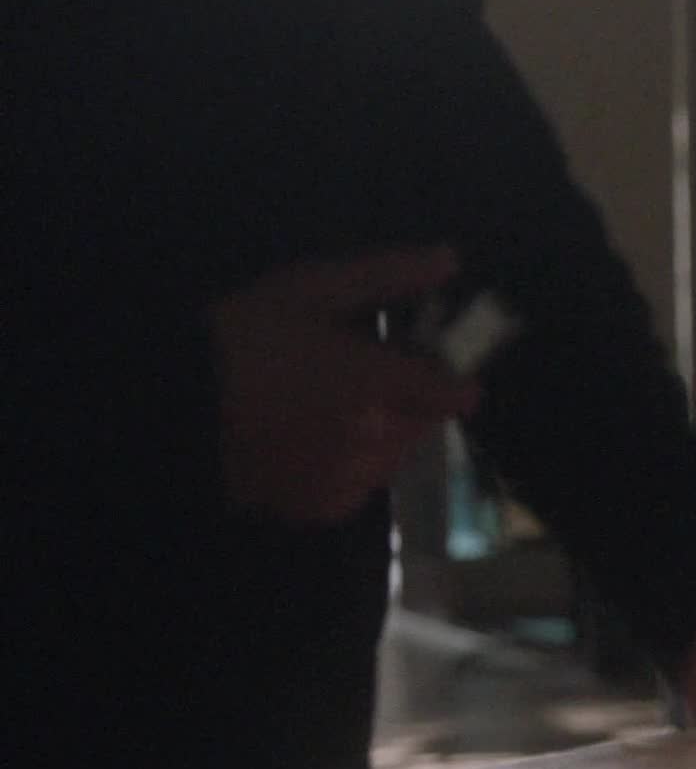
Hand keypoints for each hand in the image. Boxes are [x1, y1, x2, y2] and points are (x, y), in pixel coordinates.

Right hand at [210, 245, 480, 522]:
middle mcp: (373, 440)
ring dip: (382, 433)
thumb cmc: (239, 335)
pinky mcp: (322, 508)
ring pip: (397, 455)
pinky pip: (363, 484)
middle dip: (407, 400)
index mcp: (375, 384)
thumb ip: (388, 276)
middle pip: (426, 423)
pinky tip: (309, 440)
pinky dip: (350, 465)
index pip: (455, 393)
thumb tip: (450, 260)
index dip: (447, 376)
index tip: (423, 361)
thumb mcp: (311, 290)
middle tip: (355, 376)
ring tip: (326, 407)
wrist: (166, 406)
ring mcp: (348, 480)